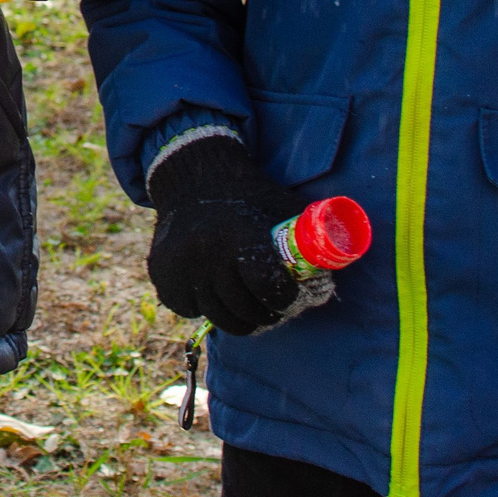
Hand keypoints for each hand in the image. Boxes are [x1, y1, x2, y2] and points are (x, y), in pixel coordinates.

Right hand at [144, 133, 305, 335]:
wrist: (193, 178)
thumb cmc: (248, 195)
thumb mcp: (282, 207)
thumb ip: (309, 238)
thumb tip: (335, 277)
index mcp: (238, 237)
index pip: (271, 291)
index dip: (288, 300)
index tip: (293, 297)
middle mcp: (204, 255)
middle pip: (245, 313)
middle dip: (266, 313)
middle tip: (275, 306)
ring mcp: (179, 269)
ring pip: (218, 318)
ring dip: (237, 314)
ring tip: (248, 299)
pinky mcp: (162, 278)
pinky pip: (191, 310)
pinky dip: (205, 306)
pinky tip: (215, 287)